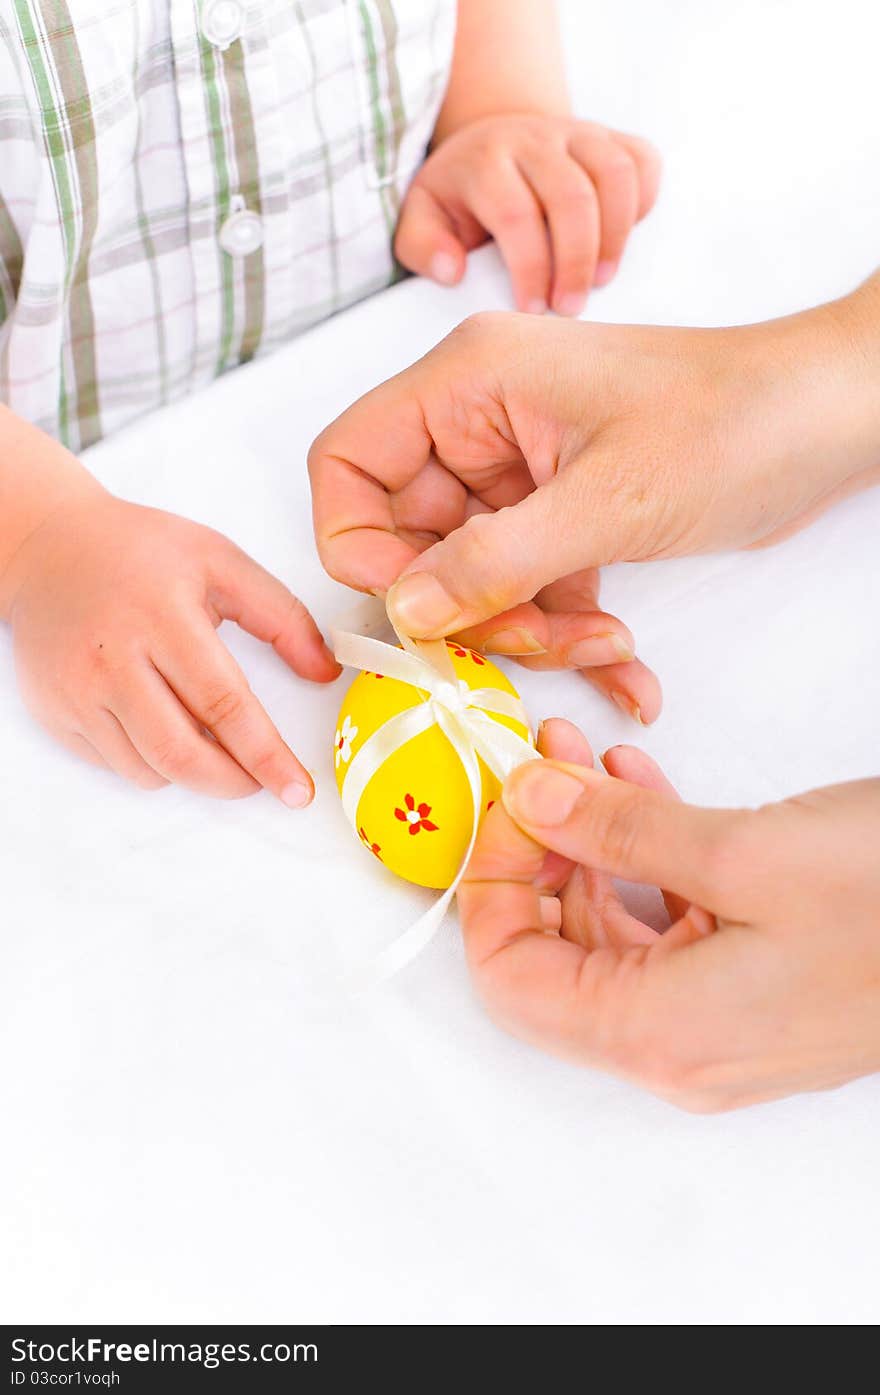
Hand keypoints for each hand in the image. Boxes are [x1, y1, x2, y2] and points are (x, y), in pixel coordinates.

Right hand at [6, 493, 339, 799]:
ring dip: (194, 772)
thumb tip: (325, 672)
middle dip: (234, 782)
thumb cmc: (139, 551)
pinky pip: (115, 764)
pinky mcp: (55, 712)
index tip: (296, 789)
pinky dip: (151, 762)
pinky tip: (161, 723)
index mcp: (163, 616)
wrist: (47, 547)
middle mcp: (114, 659)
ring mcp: (78, 691)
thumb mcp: (221, 562)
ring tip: (210, 739)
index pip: (224, 704)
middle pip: (183, 754)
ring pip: (150, 770)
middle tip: (262, 781)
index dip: (266, 756)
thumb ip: (281, 617)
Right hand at [310, 292, 879, 720]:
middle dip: (468, 607)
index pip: (348, 464)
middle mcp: (480, 423)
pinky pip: (531, 585)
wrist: (828, 418)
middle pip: (410, 537)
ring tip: (605, 649)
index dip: (360, 546)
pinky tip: (624, 672)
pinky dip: (567, 631)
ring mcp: (520, 472)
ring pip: (472, 575)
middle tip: (534, 637)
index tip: (416, 606)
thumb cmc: (733, 421)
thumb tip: (403, 607)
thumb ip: (494, 558)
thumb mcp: (607, 500)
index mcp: (469, 384)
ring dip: (528, 629)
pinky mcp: (562, 513)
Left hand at [396, 115, 660, 315]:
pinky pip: (642, 162)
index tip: (533, 310)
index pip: (516, 215)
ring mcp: (578, 132)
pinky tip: (623, 242)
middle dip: (576, 261)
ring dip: (615, 236)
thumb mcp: (423, 217)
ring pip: (614, 175)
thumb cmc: (461, 197)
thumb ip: (422, 246)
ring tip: (602, 281)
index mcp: (486, 160)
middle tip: (570, 308)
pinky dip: (643, 203)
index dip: (530, 268)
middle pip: (572, 197)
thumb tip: (452, 271)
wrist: (496, 140)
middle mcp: (535, 138)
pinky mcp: (611, 135)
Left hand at [458, 718, 879, 1110]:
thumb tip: (528, 803)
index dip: (489, 889)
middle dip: (534, 855)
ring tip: (584, 762)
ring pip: (609, 935)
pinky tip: (643, 790)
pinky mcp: (754, 989)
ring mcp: (719, 1024)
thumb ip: (617, 831)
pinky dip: (645, 860)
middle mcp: (679, 1048)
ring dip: (587, 846)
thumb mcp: (742, 852)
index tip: (502, 808)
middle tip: (537, 769)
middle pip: (554, 959)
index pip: (510, 982)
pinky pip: (668, 927)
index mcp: (660, 1035)